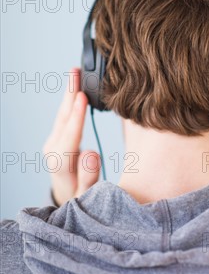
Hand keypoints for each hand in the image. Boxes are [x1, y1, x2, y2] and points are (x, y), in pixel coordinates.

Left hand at [42, 67, 100, 205]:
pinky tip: (75, 90)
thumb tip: (90, 153)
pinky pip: (65, 118)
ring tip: (75, 73)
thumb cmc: (83, 199)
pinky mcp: (57, 140)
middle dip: (69, 94)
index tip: (82, 97)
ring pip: (63, 115)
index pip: (70, 136)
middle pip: (63, 119)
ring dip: (69, 94)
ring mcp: (53, 144)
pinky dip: (70, 102)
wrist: (69, 201)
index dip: (77, 116)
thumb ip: (89, 177)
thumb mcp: (88, 196)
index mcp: (61, 164)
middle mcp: (53, 151)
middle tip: (75, 71)